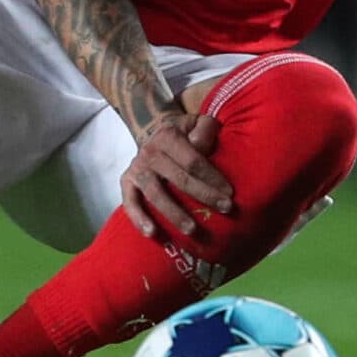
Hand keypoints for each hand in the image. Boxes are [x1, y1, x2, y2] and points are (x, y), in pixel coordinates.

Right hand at [122, 109, 232, 238]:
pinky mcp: (126, 183)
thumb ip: (205, 128)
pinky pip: (130, 203)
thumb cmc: (183, 135)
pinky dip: (139, 219)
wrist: (152, 135)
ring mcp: (137, 169)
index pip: (193, 160)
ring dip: (174, 214)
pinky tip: (152, 233)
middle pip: (179, 179)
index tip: (230, 193)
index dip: (212, 177)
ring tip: (192, 230)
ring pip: (156, 194)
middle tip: (225, 209)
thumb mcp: (195, 123)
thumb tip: (202, 145)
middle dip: (204, 195)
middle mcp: (150, 152)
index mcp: (168, 136)